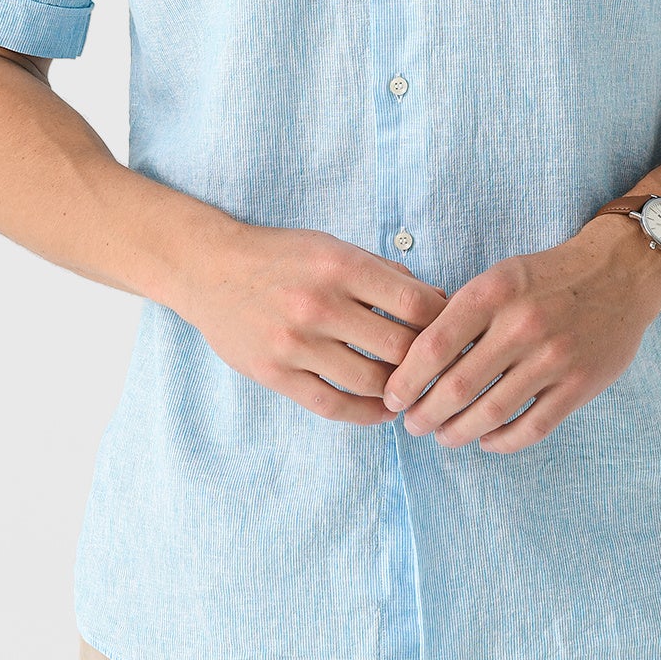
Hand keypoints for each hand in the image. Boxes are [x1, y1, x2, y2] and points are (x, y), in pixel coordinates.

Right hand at [186, 224, 449, 424]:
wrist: (209, 269)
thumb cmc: (280, 256)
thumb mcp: (333, 246)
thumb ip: (382, 273)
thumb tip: (437, 300)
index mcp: (340, 266)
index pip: (415, 303)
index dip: (443, 321)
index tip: (452, 331)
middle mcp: (319, 304)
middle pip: (399, 347)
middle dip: (426, 361)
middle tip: (439, 369)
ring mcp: (295, 343)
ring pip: (370, 382)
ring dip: (398, 390)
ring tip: (411, 390)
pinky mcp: (275, 373)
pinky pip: (333, 405)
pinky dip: (366, 413)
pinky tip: (382, 410)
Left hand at [380, 218, 660, 452]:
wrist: (622, 271)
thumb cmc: (549, 276)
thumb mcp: (501, 275)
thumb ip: (462, 312)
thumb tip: (415, 360)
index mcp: (494, 292)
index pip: (433, 347)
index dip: (405, 380)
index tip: (393, 398)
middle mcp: (522, 324)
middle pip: (456, 387)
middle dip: (425, 415)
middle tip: (412, 426)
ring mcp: (554, 357)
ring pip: (491, 413)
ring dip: (458, 433)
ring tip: (444, 437)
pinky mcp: (580, 384)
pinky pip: (532, 427)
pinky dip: (502, 441)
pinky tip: (487, 440)